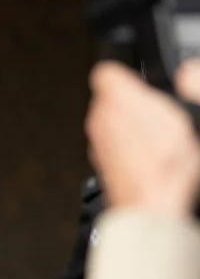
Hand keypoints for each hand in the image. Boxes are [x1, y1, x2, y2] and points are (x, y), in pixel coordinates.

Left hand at [85, 59, 199, 216]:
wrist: (151, 206)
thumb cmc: (164, 166)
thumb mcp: (180, 114)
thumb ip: (171, 89)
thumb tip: (167, 72)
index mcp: (115, 100)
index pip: (107, 72)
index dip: (126, 75)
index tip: (142, 82)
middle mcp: (100, 120)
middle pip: (113, 98)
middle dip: (133, 101)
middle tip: (159, 113)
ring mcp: (99, 142)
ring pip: (114, 121)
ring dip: (133, 124)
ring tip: (158, 137)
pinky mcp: (103, 160)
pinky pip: (117, 143)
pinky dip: (131, 145)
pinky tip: (150, 155)